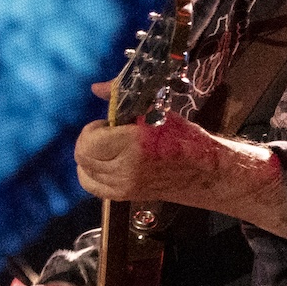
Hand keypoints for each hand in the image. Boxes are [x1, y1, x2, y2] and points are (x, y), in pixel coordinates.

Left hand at [75, 111, 218, 201]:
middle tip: (108, 132)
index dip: (94, 127)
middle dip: (90, 139)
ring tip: (109, 147)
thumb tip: (96, 88)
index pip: (90, 140)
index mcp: (134, 144)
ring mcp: (124, 186)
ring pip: (84, 170)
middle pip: (83, 156)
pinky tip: (105, 162)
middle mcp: (125, 169)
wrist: (204, 172)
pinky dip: (91, 172)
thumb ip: (123, 99)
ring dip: (91, 154)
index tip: (109, 122)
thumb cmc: (184, 138)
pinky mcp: (124, 197)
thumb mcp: (157, 111)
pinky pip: (92, 185)